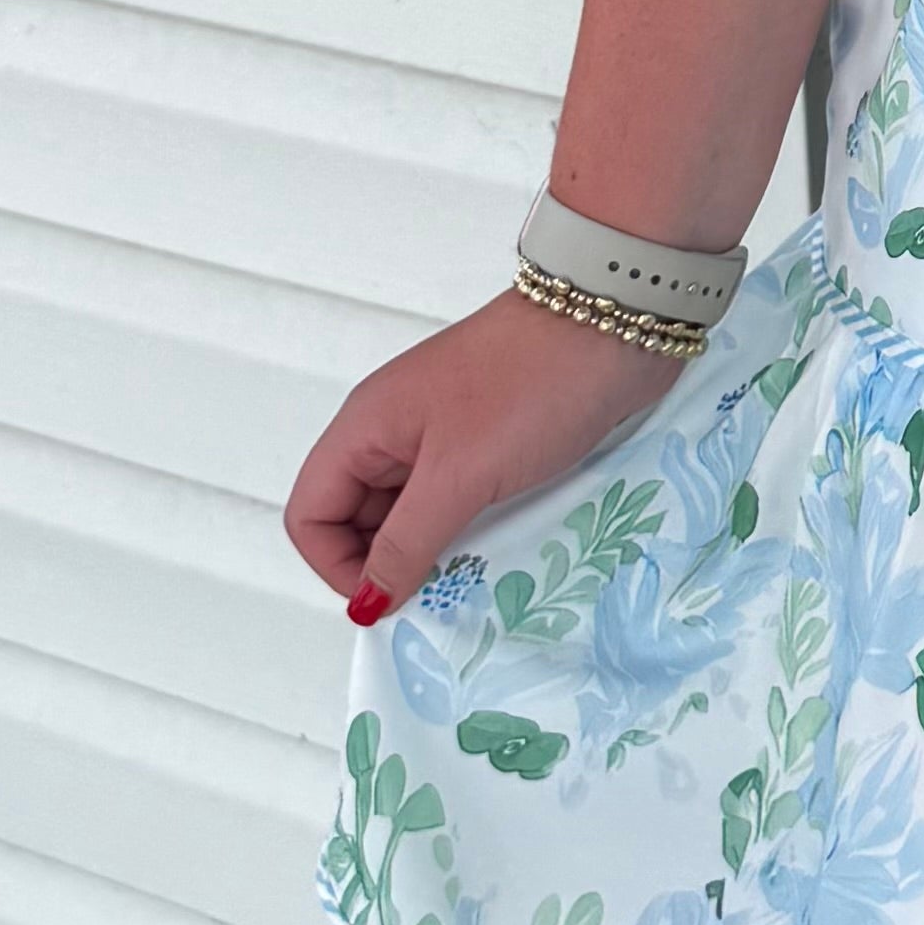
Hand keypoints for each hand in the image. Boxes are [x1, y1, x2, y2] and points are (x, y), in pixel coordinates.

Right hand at [283, 289, 684, 617]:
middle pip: (355, 519)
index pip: (309, 514)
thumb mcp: (460, 474)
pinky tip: (498, 553)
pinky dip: (468, 534)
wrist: (614, 323)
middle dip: (385, 565)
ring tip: (470, 581)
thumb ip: (407, 542)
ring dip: (431, 553)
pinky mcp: (488, 444)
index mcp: (366, 427)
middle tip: (436, 598)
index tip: (388, 598)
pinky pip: (457, 503)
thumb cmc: (531, 385)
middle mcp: (393, 432)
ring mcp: (442, 437)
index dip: (336, 566)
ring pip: (410, 515)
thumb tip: (364, 602)